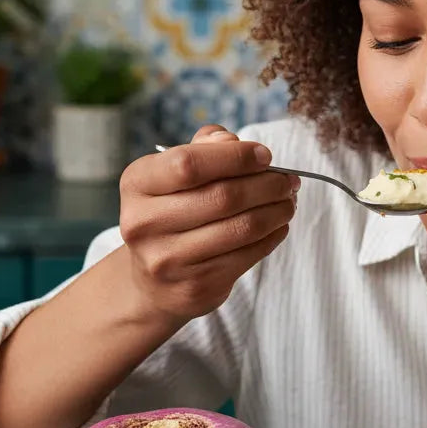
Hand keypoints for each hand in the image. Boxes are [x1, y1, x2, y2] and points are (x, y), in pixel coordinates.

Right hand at [119, 125, 297, 320]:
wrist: (152, 281)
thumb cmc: (171, 213)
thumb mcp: (173, 175)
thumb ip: (202, 149)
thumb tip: (231, 140)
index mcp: (137, 184)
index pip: (189, 164)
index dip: (235, 157)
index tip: (265, 156)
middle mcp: (144, 223)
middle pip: (223, 196)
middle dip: (268, 185)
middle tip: (288, 180)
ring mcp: (168, 260)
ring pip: (242, 227)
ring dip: (277, 210)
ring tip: (289, 201)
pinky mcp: (195, 286)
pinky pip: (248, 255)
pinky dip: (273, 236)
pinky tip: (278, 225)